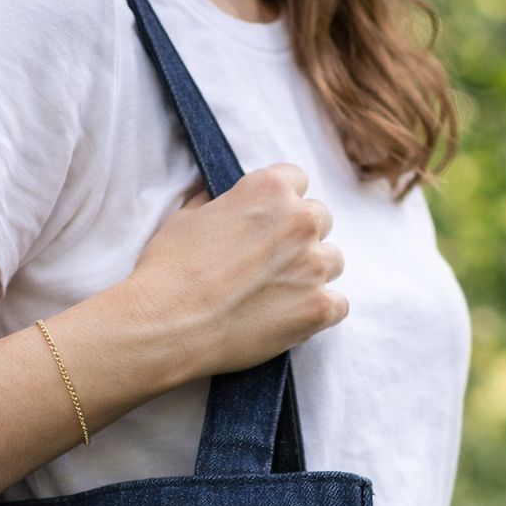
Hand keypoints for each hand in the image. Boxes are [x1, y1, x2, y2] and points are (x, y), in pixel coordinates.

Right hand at [125, 163, 347, 378]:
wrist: (166, 325)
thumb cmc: (168, 271)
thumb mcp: (185, 217)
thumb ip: (216, 203)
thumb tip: (220, 200)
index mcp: (269, 188)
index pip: (297, 181)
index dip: (281, 204)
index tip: (268, 225)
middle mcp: (299, 220)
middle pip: (320, 220)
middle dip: (299, 238)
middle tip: (270, 264)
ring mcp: (312, 265)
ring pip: (332, 261)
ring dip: (312, 274)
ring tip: (278, 295)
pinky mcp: (318, 308)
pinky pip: (339, 305)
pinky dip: (320, 313)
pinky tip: (292, 320)